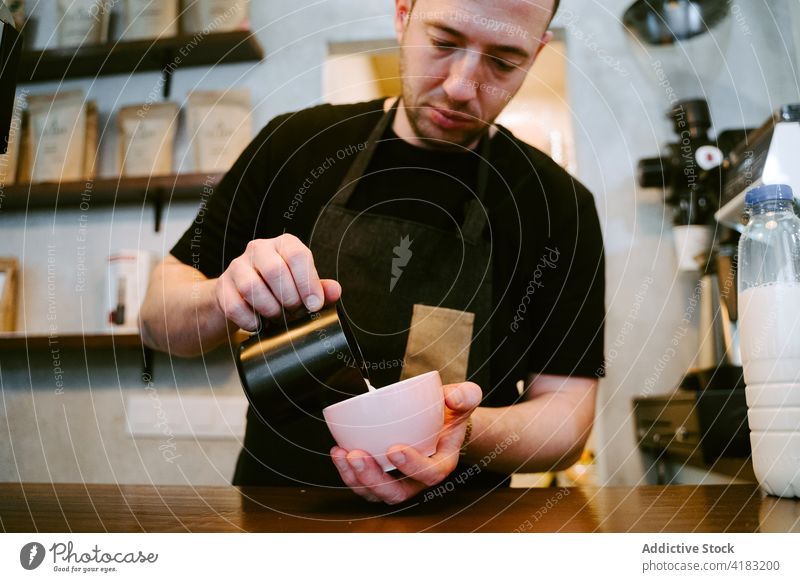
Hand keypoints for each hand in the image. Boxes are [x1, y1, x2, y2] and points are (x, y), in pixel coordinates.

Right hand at [215, 233, 340, 330]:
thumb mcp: (302, 286)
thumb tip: (335, 291)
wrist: (241, 297)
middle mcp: (259, 249)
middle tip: (294, 312)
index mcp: (284, 245)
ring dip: (270, 309)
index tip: (314, 305)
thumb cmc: (278, 289)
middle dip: (289, 298)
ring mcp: (237, 266)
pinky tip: (259, 323)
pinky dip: (250, 320)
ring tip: (277, 317)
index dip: (308, 283)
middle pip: (275, 271)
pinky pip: (235, 306)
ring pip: (252, 287)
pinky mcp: (222, 287)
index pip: (298, 255)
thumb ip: (320, 288)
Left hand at [330, 381, 481, 504]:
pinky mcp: (382, 475)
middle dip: (375, 479)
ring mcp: (399, 479)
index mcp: (442, 462)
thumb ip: (465, 395)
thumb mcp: (464, 398)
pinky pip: (364, 483)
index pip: (431, 474)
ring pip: (376, 493)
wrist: (440, 418)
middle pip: (398, 493)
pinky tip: (337, 451)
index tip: (394, 449)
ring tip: (342, 455)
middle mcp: (419, 478)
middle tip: (357, 455)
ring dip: (356, 479)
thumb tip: (451, 399)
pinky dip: (348, 472)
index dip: (413, 467)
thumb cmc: (450, 412)